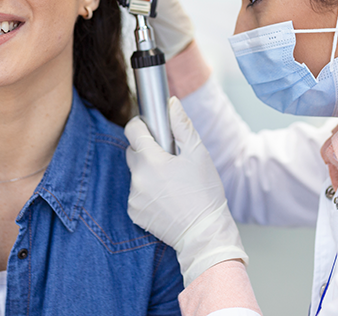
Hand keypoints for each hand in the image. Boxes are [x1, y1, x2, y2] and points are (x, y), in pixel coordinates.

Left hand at [125, 97, 247, 285]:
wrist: (204, 234)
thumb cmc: (205, 193)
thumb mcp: (198, 154)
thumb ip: (182, 125)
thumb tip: (172, 103)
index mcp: (151, 160)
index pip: (132, 130)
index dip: (141, 125)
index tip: (151, 128)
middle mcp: (137, 178)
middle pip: (133, 152)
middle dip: (147, 150)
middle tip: (169, 158)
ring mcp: (134, 197)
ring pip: (136, 174)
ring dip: (148, 172)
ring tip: (172, 182)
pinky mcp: (134, 213)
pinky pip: (136, 193)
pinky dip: (147, 192)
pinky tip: (167, 198)